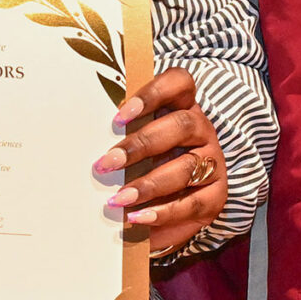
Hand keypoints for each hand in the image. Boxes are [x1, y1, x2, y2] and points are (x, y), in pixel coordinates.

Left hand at [95, 68, 228, 257]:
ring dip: (149, 183)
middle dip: (141, 144)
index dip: (152, 94)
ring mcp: (212, 162)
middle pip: (181, 125)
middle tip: (107, 163)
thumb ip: (120, 136)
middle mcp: (201, 130)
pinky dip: (163, 212)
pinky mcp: (216, 195)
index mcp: (181, 106)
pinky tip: (138, 216)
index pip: (179, 83)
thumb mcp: (133, 147)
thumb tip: (84, 141)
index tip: (120, 115)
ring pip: (187, 166)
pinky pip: (192, 203)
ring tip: (119, 198)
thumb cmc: (142, 165)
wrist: (167, 206)